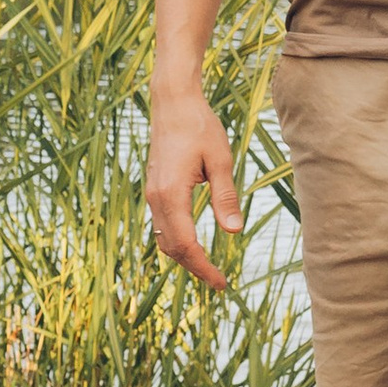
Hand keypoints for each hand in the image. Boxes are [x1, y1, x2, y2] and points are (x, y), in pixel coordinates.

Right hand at [145, 85, 240, 287]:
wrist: (173, 103)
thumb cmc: (200, 127)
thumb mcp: (220, 160)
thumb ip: (225, 197)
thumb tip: (234, 232)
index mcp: (171, 194)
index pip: (186, 244)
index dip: (204, 268)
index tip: (221, 283)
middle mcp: (156, 198)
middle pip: (172, 247)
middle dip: (194, 267)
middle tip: (219, 282)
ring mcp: (152, 193)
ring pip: (164, 238)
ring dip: (184, 256)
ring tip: (208, 267)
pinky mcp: (155, 188)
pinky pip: (162, 225)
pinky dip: (176, 240)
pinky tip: (194, 243)